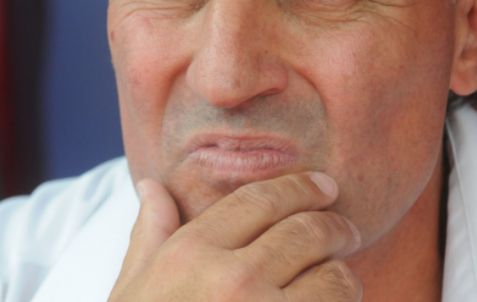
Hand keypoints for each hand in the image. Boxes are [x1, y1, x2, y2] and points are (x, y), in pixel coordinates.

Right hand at [108, 172, 362, 301]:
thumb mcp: (131, 291)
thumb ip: (148, 235)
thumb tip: (152, 185)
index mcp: (189, 255)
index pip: (259, 201)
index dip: (299, 187)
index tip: (323, 187)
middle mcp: (231, 281)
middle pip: (306, 231)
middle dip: (334, 225)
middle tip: (344, 229)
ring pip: (334, 277)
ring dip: (344, 276)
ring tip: (340, 280)